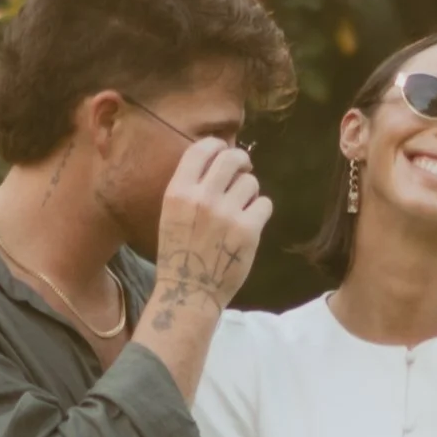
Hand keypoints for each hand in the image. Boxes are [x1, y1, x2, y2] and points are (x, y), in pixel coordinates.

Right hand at [150, 137, 272, 316]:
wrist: (189, 291)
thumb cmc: (178, 252)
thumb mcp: (171, 213)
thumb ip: (190, 188)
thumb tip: (217, 160)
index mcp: (178, 192)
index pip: (201, 149)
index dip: (216, 145)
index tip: (222, 150)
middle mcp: (202, 198)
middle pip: (231, 158)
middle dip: (241, 160)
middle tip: (243, 169)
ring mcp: (227, 214)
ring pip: (251, 182)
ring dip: (249, 191)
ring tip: (241, 207)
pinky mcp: (248, 230)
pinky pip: (264, 204)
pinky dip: (260, 211)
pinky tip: (250, 222)